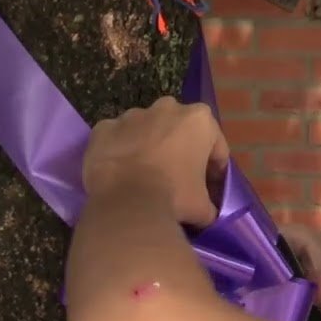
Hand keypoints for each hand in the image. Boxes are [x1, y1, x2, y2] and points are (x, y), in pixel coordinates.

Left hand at [82, 96, 228, 226]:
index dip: (215, 173)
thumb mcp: (203, 208)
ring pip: (147, 131)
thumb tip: (207, 212)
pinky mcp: (104, 127)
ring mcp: (132, 115)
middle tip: (177, 183)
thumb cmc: (173, 196)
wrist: (124, 202)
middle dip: (181, 153)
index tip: (209, 192)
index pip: (216, 149)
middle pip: (180, 133)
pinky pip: (118, 139)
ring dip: (149, 149)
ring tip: (145, 179)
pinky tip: (121, 175)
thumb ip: (211, 206)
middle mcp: (167, 108)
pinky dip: (121, 152)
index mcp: (200, 120)